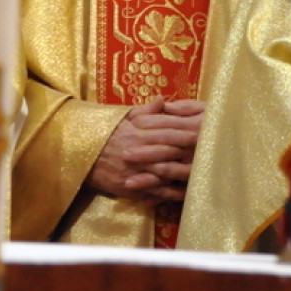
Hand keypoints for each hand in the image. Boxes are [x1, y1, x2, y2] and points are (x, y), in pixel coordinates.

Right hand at [87, 98, 204, 203]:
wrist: (80, 154)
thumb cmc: (106, 133)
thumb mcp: (123, 117)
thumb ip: (146, 110)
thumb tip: (164, 99)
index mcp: (137, 128)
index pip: (167, 125)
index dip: (186, 125)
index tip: (204, 125)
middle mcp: (137, 146)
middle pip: (169, 144)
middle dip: (190, 145)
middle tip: (211, 143)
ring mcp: (135, 167)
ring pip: (164, 167)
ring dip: (184, 168)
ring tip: (203, 167)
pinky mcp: (131, 185)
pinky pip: (153, 189)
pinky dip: (169, 191)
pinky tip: (185, 191)